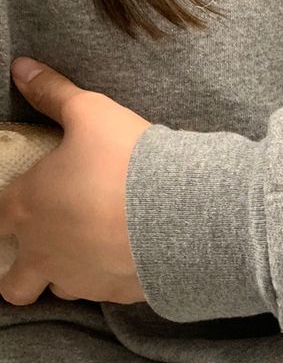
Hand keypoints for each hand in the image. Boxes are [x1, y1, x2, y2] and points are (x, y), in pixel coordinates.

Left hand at [0, 58, 151, 305]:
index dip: (1, 214)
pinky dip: (109, 278)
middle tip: (39, 254)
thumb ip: (53, 94)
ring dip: (66, 274)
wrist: (184, 213)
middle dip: (17, 274)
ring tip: (91, 252)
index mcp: (28, 207)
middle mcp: (45, 252)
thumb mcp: (91, 113)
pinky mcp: (116, 294)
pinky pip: (103, 294)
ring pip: (59, 289)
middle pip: (13, 284)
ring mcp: (81, 279)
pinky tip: (127, 259)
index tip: (15, 208)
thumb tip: (22, 67)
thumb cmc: (128, 161)